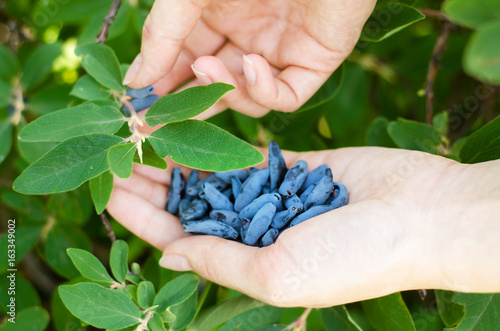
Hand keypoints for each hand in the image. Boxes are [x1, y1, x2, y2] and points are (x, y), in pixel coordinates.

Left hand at [107, 148, 499, 306]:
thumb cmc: (354, 257)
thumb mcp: (278, 274)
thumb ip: (222, 261)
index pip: (183, 241)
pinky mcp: (292, 166)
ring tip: (141, 143)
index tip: (109, 194)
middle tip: (116, 160)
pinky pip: (245, 156)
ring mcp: (273, 196)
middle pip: (192, 207)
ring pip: (213, 178)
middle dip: (153, 187)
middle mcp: (256, 231)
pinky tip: (186, 134)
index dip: (144, 219)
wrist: (419, 214)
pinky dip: (216, 147)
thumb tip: (170, 255)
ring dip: (178, 162)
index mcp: (249, 263)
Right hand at [123, 0, 375, 115]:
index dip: (162, 84)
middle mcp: (246, 36)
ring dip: (224, 91)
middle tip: (159, 122)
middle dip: (187, 103)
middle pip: (214, 86)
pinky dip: (264, 91)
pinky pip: (286, 96)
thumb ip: (162, 34)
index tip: (139, 105)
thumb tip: (135, 81)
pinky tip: (252, 64)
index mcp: (216, 15)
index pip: (184, 61)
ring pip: (247, 96)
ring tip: (208, 68)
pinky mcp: (314, 62)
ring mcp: (279, 52)